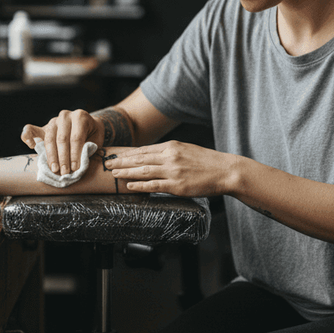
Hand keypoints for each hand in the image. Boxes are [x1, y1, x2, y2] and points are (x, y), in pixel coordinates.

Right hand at [21, 109, 104, 174]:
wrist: (88, 126)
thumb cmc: (93, 136)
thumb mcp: (96, 141)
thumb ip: (88, 149)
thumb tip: (79, 164)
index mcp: (80, 117)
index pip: (76, 137)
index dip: (75, 154)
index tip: (75, 168)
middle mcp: (65, 116)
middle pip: (62, 138)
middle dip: (63, 158)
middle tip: (64, 172)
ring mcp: (53, 121)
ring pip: (49, 138)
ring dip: (51, 156)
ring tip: (54, 169)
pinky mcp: (44, 127)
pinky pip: (31, 129)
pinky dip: (27, 136)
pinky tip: (31, 146)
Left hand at [106, 141, 236, 197]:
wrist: (224, 171)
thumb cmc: (207, 162)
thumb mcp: (186, 150)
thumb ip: (169, 153)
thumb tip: (152, 157)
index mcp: (172, 146)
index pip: (144, 150)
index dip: (128, 153)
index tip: (117, 155)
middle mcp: (170, 157)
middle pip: (140, 159)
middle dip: (123, 162)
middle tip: (108, 164)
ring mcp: (173, 171)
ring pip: (144, 171)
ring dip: (127, 173)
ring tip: (115, 174)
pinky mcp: (177, 186)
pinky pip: (154, 186)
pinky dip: (140, 185)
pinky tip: (130, 186)